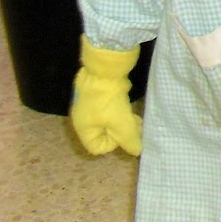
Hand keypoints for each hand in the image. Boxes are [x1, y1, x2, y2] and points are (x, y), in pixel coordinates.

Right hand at [69, 36, 143, 156]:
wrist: (104, 69)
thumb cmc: (109, 100)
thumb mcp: (122, 123)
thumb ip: (130, 140)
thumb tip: (137, 152)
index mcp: (84, 129)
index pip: (97, 148)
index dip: (113, 144)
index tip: (124, 134)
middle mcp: (83, 119)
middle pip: (104, 134)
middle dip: (122, 132)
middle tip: (137, 127)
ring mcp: (89, 106)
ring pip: (109, 121)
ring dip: (124, 121)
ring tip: (137, 118)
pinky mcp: (97, 95)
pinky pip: (110, 109)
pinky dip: (121, 110)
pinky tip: (130, 106)